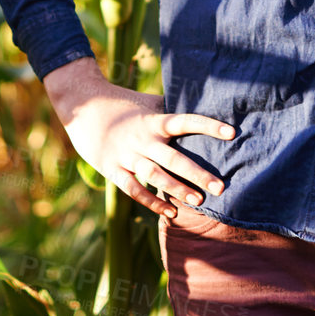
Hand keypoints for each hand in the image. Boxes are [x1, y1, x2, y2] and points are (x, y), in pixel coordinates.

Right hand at [44, 57, 236, 218]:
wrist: (83, 107)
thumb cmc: (123, 104)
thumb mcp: (148, 103)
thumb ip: (172, 109)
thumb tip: (205, 104)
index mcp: (153, 120)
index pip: (185, 121)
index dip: (208, 126)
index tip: (232, 133)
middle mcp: (142, 139)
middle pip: (173, 158)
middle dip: (198, 174)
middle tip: (221, 187)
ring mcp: (126, 155)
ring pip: (155, 176)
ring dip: (177, 189)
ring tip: (200, 201)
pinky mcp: (112, 169)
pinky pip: (134, 189)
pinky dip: (152, 202)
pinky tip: (172, 212)